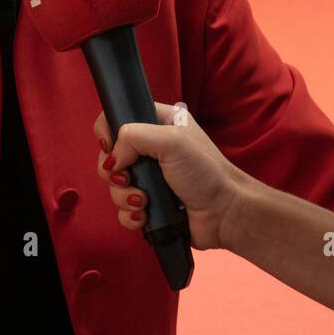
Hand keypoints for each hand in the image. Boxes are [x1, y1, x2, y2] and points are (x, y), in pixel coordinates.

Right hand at [95, 101, 247, 250]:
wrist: (225, 214)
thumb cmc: (206, 172)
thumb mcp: (171, 141)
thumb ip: (133, 137)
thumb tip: (112, 160)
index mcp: (160, 123)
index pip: (119, 117)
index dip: (108, 132)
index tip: (110, 147)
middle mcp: (152, 149)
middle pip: (111, 157)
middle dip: (115, 173)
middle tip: (129, 178)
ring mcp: (150, 178)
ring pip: (116, 186)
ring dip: (124, 197)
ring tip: (144, 201)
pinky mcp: (150, 205)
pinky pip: (124, 210)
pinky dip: (130, 216)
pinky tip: (145, 217)